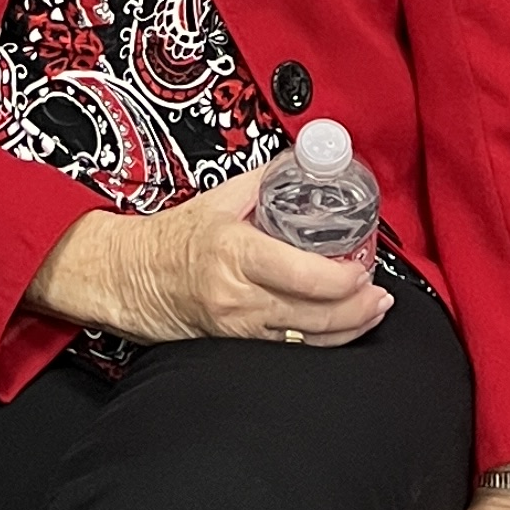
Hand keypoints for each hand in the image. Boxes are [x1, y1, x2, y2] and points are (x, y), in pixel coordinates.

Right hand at [25, 173, 390, 347]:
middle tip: (378, 292)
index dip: (341, 278)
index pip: (301, 275)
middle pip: (312, 315)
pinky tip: (341, 330)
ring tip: (373, 310)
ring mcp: (237, 328)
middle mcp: (238, 297)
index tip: (363, 267)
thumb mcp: (221, 198)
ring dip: (348, 328)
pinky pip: (289, 351)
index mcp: (236, 254)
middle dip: (356, 308)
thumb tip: (311, 158)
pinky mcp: (236, 346)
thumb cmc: (173, 239)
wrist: (131, 278)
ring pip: (306, 340)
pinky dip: (321, 342)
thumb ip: (270, 179)